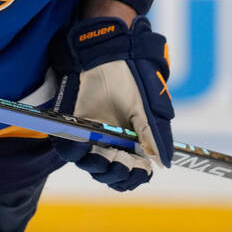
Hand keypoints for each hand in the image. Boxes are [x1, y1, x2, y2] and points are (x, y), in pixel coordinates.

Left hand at [50, 16, 173, 190]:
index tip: (141, 170)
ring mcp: (90, 136)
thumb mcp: (144, 108)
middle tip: (123, 162)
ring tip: (107, 158)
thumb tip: (163, 163)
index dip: (136, 175)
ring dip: (99, 168)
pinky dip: (76, 152)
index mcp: (130, 140)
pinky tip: (85, 147)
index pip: (132, 169)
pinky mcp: (72, 127)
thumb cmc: (129, 79)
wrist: (107, 56)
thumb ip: (152, 136)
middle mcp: (110, 142)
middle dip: (118, 174)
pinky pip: (69, 149)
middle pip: (111, 173)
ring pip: (91, 166)